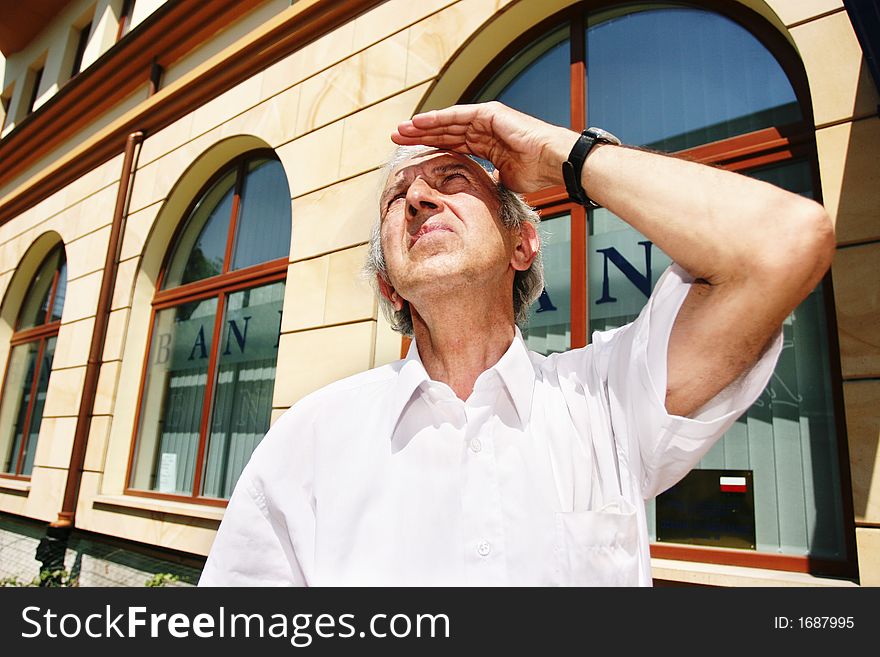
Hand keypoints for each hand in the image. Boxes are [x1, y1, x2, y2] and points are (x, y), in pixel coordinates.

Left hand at [391, 101, 575, 193]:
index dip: (431, 149)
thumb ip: (486, 183)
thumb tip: (476, 197)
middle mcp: (483, 130)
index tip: (410, 156)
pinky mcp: (488, 113)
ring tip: (400, 130)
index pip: (452, 146)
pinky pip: (457, 117)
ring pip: (446, 123)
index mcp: (486, 146)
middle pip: (444, 132)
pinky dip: (437, 119)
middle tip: (396, 138)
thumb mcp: (502, 183)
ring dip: (422, 126)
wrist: (552, 162)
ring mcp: (485, 120)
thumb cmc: (535, 174)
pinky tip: (419, 122)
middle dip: (419, 135)